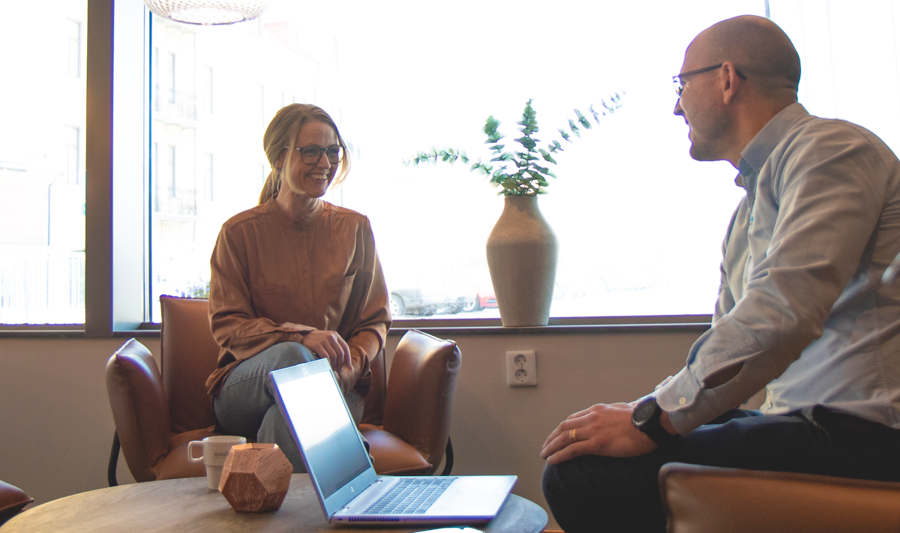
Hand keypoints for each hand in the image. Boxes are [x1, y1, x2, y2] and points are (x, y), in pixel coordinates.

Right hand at [300, 329, 349, 370]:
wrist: (303, 335)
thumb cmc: (317, 340)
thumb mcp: (328, 339)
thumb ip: (335, 346)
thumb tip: (344, 361)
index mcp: (335, 334)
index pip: (345, 347)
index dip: (348, 358)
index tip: (348, 366)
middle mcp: (331, 336)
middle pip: (340, 353)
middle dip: (341, 364)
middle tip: (339, 370)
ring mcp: (324, 340)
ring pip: (334, 356)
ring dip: (334, 365)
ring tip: (333, 369)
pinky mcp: (317, 345)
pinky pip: (326, 357)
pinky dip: (328, 363)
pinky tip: (327, 366)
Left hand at [540, 403, 656, 464]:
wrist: (651, 423)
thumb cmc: (643, 418)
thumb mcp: (626, 408)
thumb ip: (617, 411)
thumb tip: (624, 410)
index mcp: (597, 410)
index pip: (573, 419)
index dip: (562, 428)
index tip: (557, 436)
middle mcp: (592, 418)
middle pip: (564, 427)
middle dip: (552, 437)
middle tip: (545, 446)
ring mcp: (593, 430)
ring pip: (565, 438)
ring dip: (551, 447)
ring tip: (544, 455)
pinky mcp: (598, 443)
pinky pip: (573, 450)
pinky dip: (559, 455)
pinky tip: (552, 460)